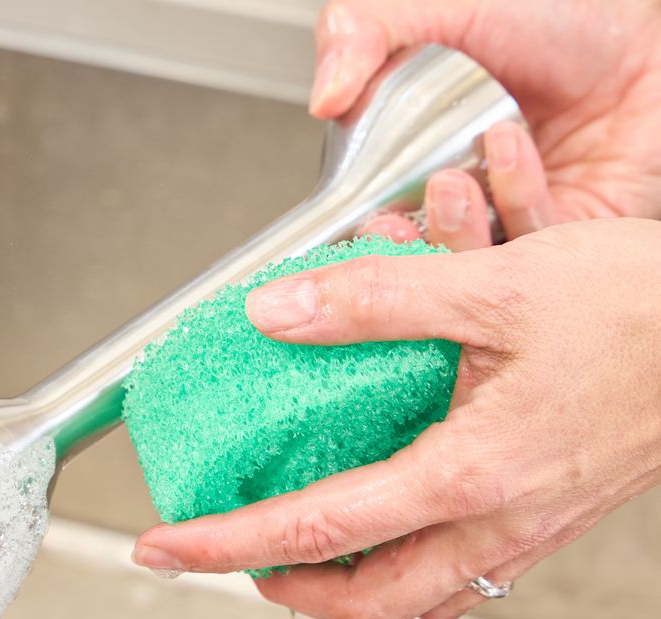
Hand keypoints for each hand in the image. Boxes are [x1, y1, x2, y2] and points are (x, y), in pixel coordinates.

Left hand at [130, 219, 660, 618]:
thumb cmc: (646, 310)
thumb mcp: (495, 286)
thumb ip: (373, 302)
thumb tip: (274, 312)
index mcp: (468, 476)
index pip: (312, 534)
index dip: (221, 547)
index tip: (161, 549)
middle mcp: (496, 524)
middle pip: (364, 606)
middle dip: (281, 590)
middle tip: (228, 556)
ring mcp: (529, 532)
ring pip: (417, 598)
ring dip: (346, 584)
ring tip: (296, 543)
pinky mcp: (552, 518)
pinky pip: (463, 572)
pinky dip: (405, 561)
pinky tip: (389, 515)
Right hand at [310, 0, 660, 249]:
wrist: (644, 35)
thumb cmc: (558, 16)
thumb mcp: (441, 9)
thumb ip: (364, 33)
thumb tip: (323, 97)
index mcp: (408, 157)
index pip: (362, 213)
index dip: (353, 227)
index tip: (353, 222)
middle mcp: (455, 196)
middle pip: (409, 250)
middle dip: (398, 245)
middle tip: (392, 224)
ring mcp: (507, 221)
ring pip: (463, 262)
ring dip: (454, 226)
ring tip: (453, 179)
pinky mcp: (561, 237)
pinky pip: (528, 246)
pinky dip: (516, 200)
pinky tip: (512, 150)